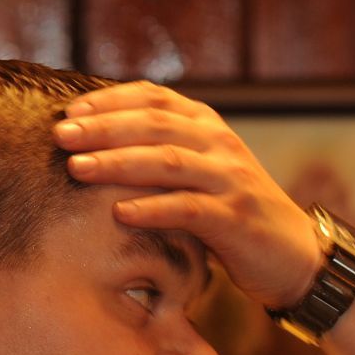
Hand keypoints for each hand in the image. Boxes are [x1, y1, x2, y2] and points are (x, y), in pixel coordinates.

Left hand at [55, 82, 324, 310]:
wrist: (295, 256)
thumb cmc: (234, 216)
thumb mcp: (201, 174)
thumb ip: (162, 153)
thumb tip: (96, 145)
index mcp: (208, 126)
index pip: (154, 97)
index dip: (109, 100)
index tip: (70, 111)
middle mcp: (220, 144)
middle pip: (154, 124)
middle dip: (103, 128)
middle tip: (60, 136)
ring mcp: (230, 180)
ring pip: (167, 161)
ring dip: (118, 163)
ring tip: (77, 168)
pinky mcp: (236, 219)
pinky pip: (188, 209)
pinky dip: (152, 209)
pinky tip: (119, 213)